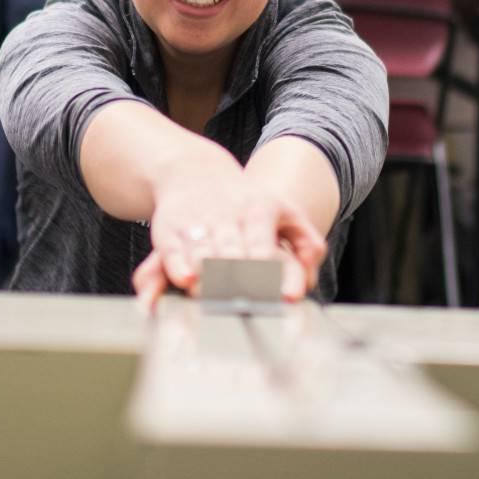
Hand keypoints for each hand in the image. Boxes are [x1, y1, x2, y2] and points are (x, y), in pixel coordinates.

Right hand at [133, 163, 328, 306]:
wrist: (196, 171)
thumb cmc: (248, 203)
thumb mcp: (284, 212)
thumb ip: (307, 241)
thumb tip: (310, 271)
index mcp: (259, 210)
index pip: (263, 243)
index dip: (270, 269)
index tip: (281, 295)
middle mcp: (226, 215)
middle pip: (234, 254)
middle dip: (241, 281)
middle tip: (249, 306)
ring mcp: (196, 222)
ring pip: (204, 253)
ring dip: (210, 278)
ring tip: (218, 300)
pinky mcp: (168, 229)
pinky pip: (172, 250)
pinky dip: (178, 266)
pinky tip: (187, 280)